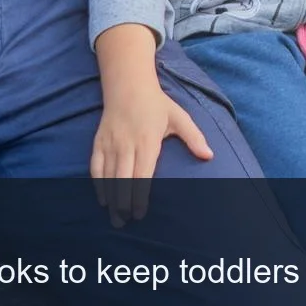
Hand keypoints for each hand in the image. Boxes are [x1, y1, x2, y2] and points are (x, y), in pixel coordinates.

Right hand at [90, 78, 212, 226]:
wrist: (128, 84)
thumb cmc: (156, 104)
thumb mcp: (179, 116)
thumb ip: (194, 137)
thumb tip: (209, 156)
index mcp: (147, 140)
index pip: (142, 174)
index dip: (139, 195)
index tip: (140, 213)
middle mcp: (126, 143)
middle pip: (122, 179)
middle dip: (122, 202)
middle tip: (124, 222)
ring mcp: (110, 142)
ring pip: (108, 175)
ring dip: (110, 197)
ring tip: (114, 217)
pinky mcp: (99, 140)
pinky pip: (95, 165)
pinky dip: (98, 182)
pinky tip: (103, 197)